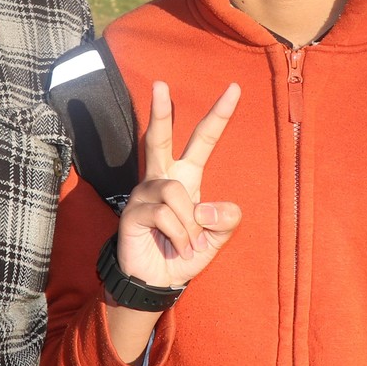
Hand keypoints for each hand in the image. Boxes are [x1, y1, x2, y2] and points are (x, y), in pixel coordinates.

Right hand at [117, 81, 241, 289]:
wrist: (158, 281)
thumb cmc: (185, 253)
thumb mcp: (217, 239)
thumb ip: (225, 221)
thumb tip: (206, 206)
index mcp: (186, 177)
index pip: (203, 140)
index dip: (219, 115)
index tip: (234, 89)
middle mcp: (163, 177)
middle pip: (159, 137)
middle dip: (160, 111)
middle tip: (161, 84)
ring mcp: (144, 193)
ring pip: (174, 191)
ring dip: (189, 223)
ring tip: (188, 243)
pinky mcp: (133, 211)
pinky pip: (164, 214)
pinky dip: (178, 235)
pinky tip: (176, 246)